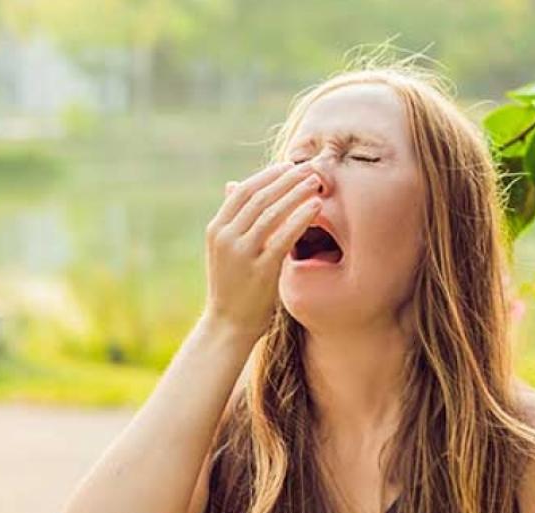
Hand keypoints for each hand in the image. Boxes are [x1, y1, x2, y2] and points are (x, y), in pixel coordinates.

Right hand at [202, 162, 321, 339]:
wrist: (227, 325)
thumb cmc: (234, 286)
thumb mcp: (228, 250)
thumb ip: (236, 222)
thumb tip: (236, 186)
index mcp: (216, 229)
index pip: (243, 191)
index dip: (268, 175)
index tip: (290, 166)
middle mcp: (225, 237)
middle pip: (258, 196)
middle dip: (286, 178)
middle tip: (310, 167)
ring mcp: (241, 253)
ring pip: (271, 212)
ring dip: (296, 192)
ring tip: (317, 182)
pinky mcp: (259, 269)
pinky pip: (282, 236)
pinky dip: (301, 218)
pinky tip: (316, 207)